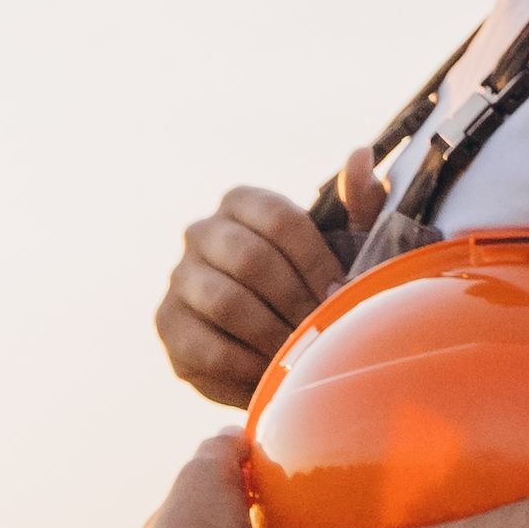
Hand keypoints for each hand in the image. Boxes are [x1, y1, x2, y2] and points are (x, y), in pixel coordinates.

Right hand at [160, 180, 345, 402]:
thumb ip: (360, 202)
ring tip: (300, 353)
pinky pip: (207, 348)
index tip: (342, 292)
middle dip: (296, 300)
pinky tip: (270, 373)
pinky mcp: (167, 325)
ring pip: (226, 303)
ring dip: (272, 334)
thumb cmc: (315, 280)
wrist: (274, 338)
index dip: (316, 260)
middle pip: (251, 260)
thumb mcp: (346, 243)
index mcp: (242, 202)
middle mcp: (202, 231)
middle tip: (322, 328)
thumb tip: (360, 155)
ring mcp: (179, 277)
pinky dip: (246, 365)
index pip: (280, 220)